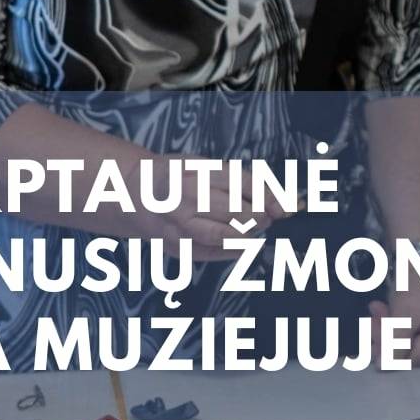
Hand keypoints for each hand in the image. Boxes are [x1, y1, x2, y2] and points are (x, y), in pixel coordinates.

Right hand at [110, 158, 270, 261]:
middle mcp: (184, 197)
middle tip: (265, 216)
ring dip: (247, 234)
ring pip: (224, 235)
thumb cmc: (179, 177)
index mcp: (195, 170)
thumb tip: (286, 205)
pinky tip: (240, 244)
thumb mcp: (208, 166)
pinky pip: (211, 253)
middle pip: (236, 210)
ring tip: (252, 228)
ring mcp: (177, 224)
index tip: (285, 206)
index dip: (269, 197)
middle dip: (259, 216)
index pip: (242, 183)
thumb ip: (245, 182)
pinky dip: (233, 251)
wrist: (132, 193)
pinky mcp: (175, 246)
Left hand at [369, 288, 419, 366]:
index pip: (415, 359)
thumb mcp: (404, 315)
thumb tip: (383, 366)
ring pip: (411, 342)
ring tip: (377, 310)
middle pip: (413, 351)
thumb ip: (394, 344)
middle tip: (370, 323)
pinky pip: (415, 332)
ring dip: (389, 328)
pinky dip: (398, 323)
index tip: (369, 342)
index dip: (389, 353)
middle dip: (388, 337)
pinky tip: (386, 310)